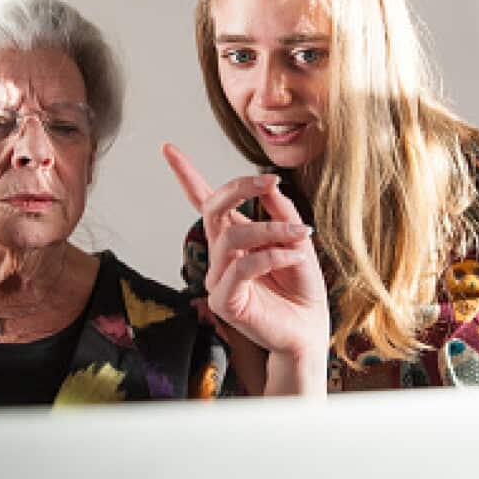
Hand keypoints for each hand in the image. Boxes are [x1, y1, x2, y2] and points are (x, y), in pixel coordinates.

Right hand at [162, 144, 329, 394]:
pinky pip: (242, 267)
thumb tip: (270, 186)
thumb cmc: (302, 288)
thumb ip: (282, 213)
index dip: (185, 174)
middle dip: (240, 188)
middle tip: (269, 182)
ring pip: (232, 236)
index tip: (169, 148)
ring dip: (271, 229)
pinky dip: (272, 255)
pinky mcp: (224, 301)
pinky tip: (295, 256)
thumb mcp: (298, 240)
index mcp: (233, 237)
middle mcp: (220, 256)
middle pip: (212, 208)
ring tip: (302, 236)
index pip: (203, 202)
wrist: (309, 330)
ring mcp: (218, 279)